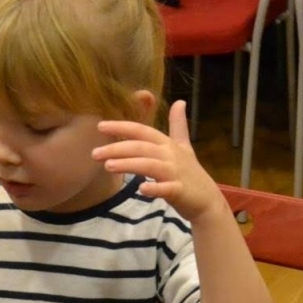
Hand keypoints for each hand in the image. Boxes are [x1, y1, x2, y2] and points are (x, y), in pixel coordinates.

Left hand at [93, 101, 226, 222]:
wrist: (208, 200)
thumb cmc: (191, 173)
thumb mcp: (184, 146)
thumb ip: (178, 125)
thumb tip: (180, 102)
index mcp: (168, 144)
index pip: (142, 131)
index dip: (122, 127)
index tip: (100, 126)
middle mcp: (171, 155)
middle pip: (141, 147)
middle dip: (117, 148)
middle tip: (94, 153)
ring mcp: (176, 173)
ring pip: (149, 165)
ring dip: (129, 164)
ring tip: (108, 166)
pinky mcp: (180, 191)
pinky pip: (166, 189)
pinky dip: (154, 188)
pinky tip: (141, 189)